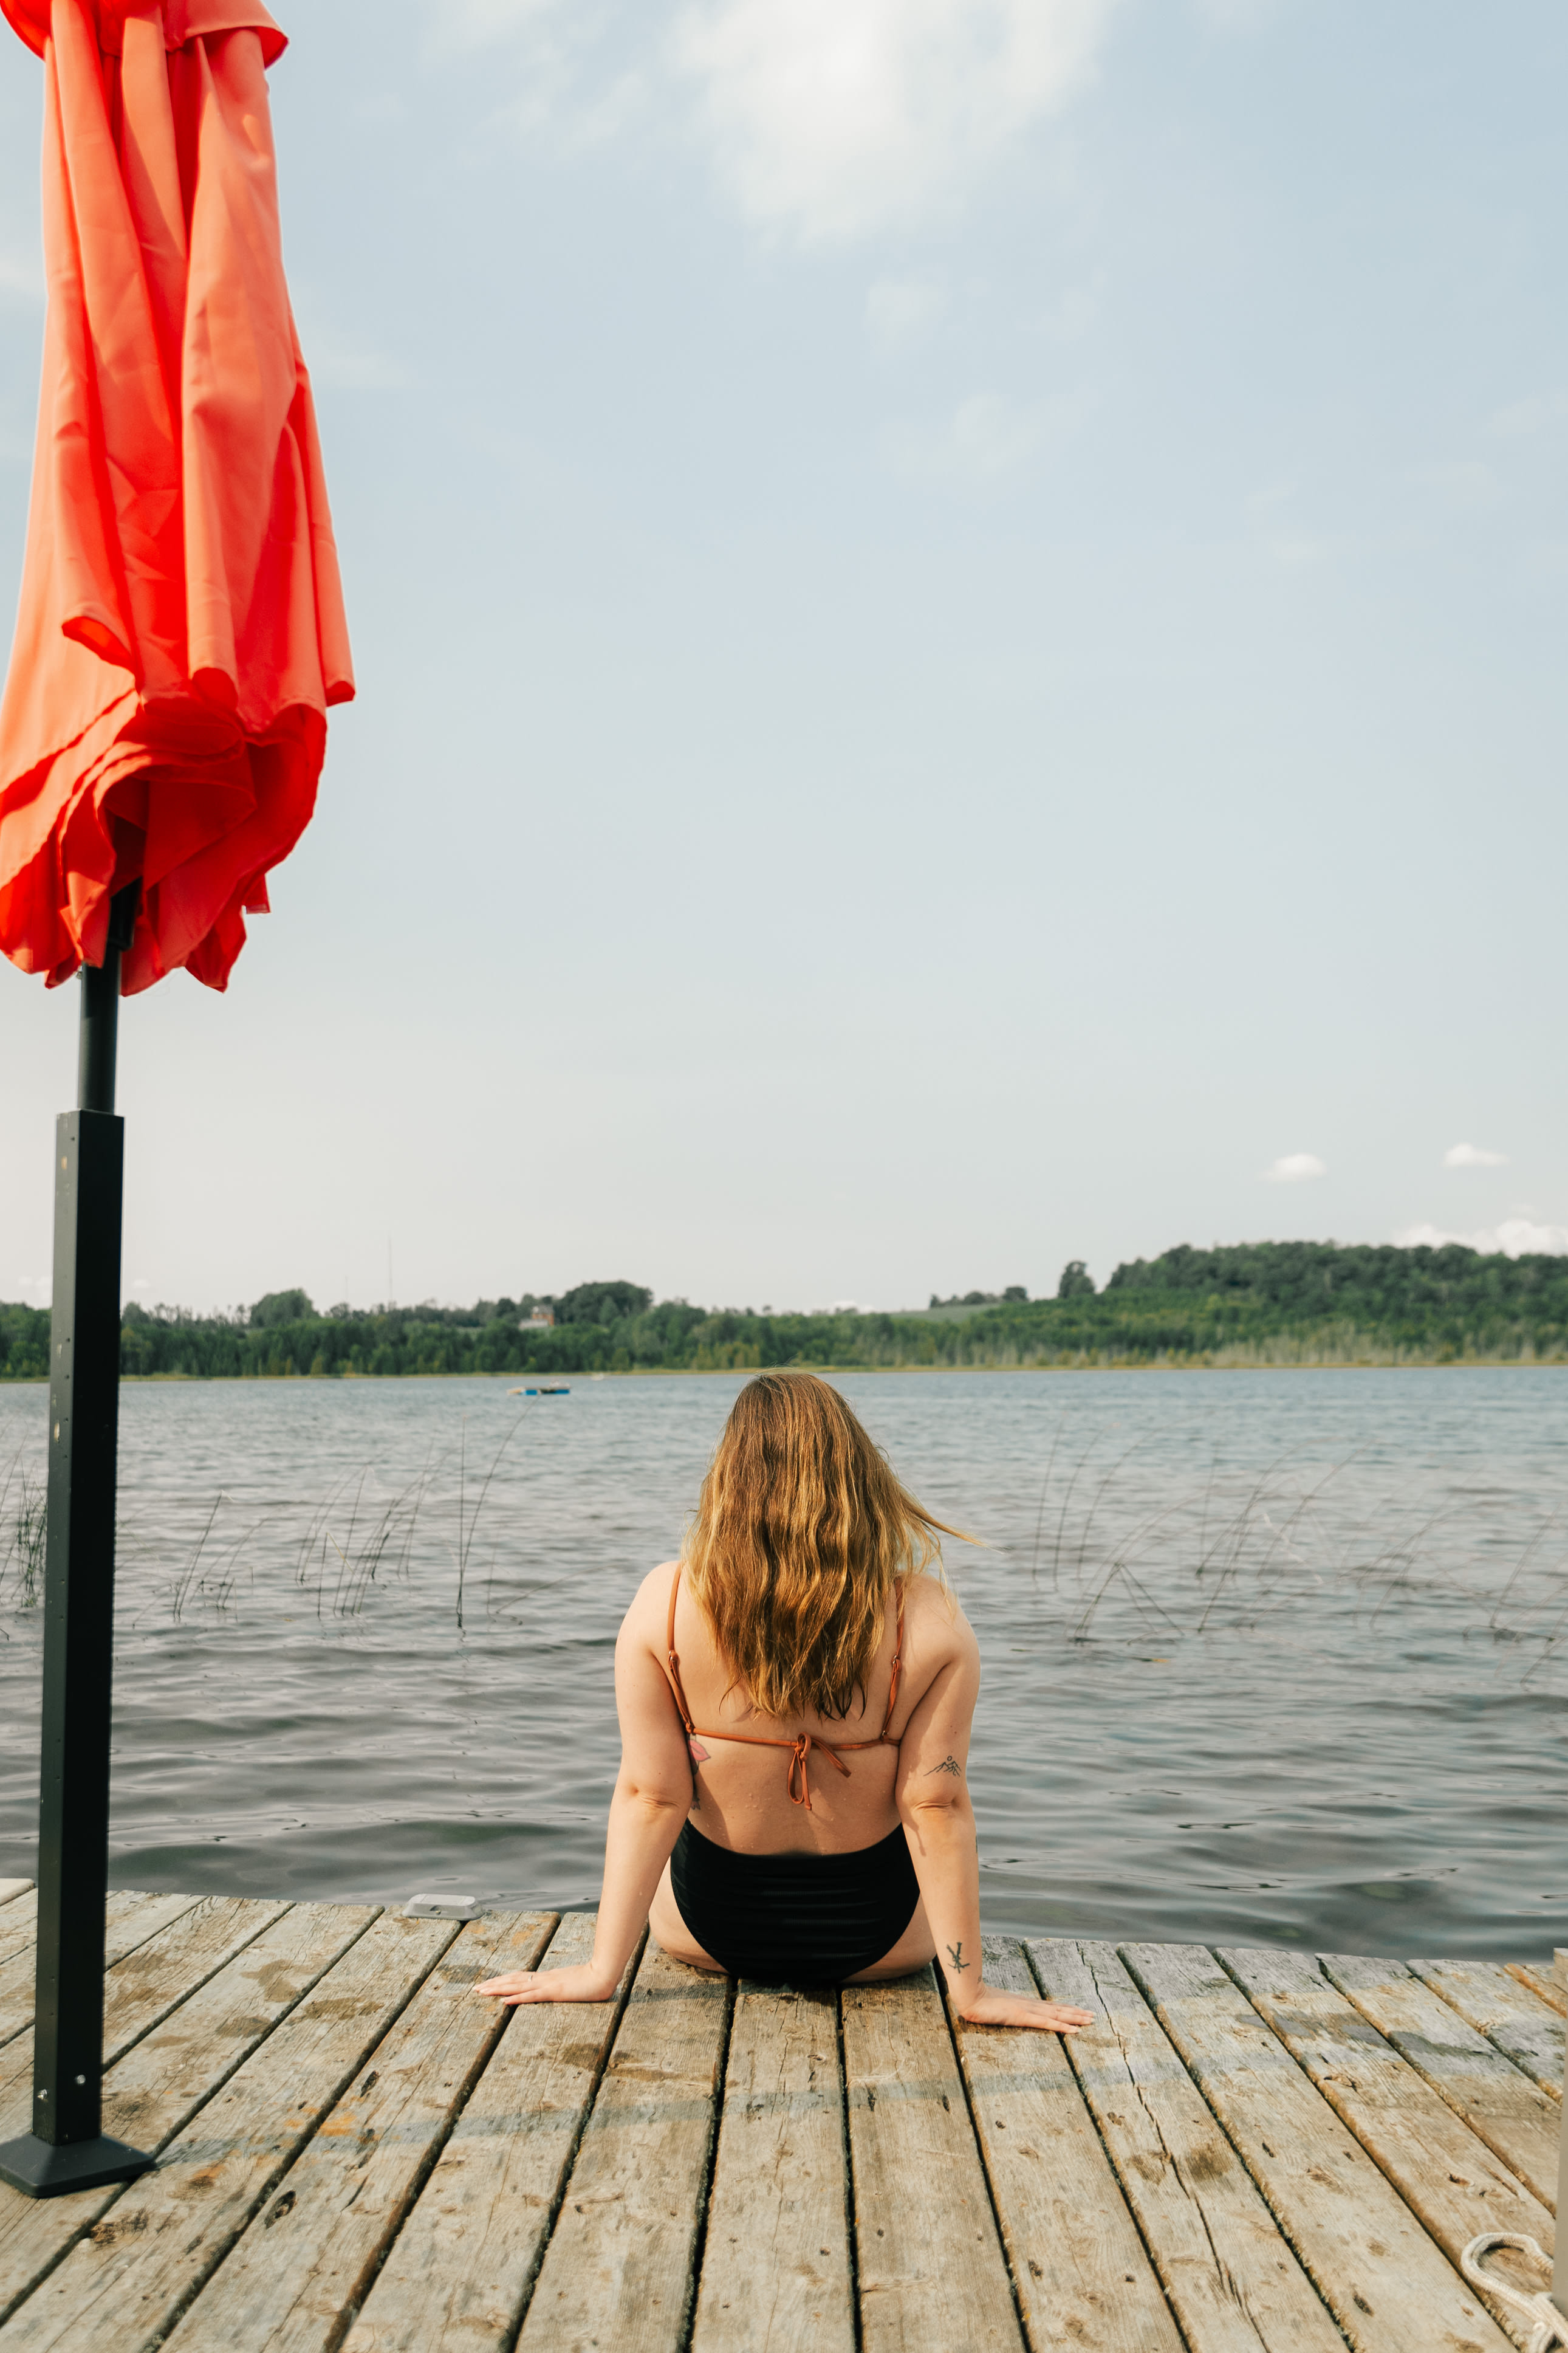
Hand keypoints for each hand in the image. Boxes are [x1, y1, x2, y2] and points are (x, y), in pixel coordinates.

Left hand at [475, 1962, 618, 2005]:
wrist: (605, 1973)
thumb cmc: (593, 1979)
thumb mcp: (574, 1983)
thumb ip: (564, 1985)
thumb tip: (559, 1987)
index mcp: (548, 1977)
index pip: (520, 1977)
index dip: (504, 1980)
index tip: (489, 1983)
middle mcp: (544, 1978)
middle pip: (513, 1979)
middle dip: (494, 1984)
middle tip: (476, 1989)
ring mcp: (548, 1984)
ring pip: (517, 1985)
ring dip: (498, 1989)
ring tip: (481, 1992)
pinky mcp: (554, 1991)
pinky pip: (531, 1995)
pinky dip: (516, 1998)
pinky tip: (504, 2001)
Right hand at [949, 1985, 1095, 2033]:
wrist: (970, 1996)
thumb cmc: (977, 2001)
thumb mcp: (991, 2008)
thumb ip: (1000, 2009)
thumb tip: (1001, 2011)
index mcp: (1022, 2003)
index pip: (1049, 2006)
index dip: (1064, 2009)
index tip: (1078, 2010)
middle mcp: (1029, 2005)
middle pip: (1057, 2008)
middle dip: (1075, 2013)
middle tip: (1092, 2015)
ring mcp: (1027, 2010)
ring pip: (1057, 2014)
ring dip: (1075, 2018)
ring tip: (1090, 2020)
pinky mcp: (1024, 2017)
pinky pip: (1048, 2023)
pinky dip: (1063, 2026)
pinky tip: (1075, 2031)